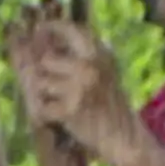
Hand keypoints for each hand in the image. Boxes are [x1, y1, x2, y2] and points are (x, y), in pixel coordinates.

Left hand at [5, 9, 147, 165]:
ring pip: (41, 83)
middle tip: (52, 87)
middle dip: (43, 74)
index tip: (39, 29)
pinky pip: (42, 106)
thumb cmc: (109, 104)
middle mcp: (90, 66)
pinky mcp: (71, 109)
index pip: (71, 29)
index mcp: (100, 54)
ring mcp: (80, 87)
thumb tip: (41, 38)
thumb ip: (78, 55)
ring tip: (63, 104)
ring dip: (45, 95)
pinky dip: (47, 114)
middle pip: (46, 60)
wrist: (125, 137)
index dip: (51, 28)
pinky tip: (63, 117)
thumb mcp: (102, 71)